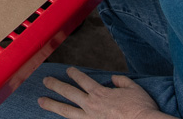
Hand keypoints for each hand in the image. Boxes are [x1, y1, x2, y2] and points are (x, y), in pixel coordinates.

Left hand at [38, 67, 164, 118]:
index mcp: (100, 93)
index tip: (68, 71)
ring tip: (41, 101)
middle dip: (55, 85)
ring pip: (66, 111)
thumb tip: (113, 79)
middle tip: (46, 81)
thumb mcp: (133, 88)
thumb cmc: (141, 108)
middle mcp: (91, 105)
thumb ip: (121, 81)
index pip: (83, 80)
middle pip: (69, 93)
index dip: (74, 74)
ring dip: (52, 105)